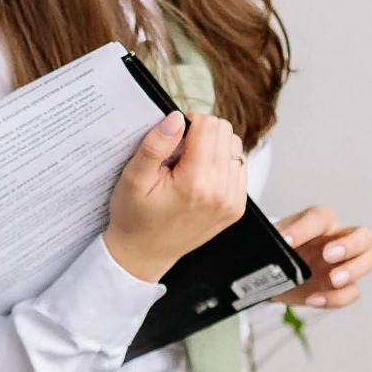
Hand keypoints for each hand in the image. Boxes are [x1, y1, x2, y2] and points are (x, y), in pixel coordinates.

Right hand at [104, 111, 249, 280]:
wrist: (145, 254)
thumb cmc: (135, 218)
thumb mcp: (133, 179)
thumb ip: (155, 145)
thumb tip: (175, 118)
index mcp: (195, 182)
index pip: (208, 125)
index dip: (188, 121)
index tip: (173, 135)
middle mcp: (221, 192)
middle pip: (225, 131)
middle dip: (202, 132)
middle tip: (179, 151)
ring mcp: (232, 201)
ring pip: (235, 146)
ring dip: (214, 146)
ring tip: (189, 164)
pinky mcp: (236, 207)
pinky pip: (239, 167)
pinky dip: (222, 163)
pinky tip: (201, 175)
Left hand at [276, 205, 371, 310]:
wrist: (273, 275)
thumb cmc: (277, 250)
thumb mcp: (269, 241)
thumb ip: (272, 239)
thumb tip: (272, 243)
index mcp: (321, 222)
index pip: (321, 217)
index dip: (305, 228)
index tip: (286, 241)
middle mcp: (339, 239)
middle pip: (364, 234)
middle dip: (350, 245)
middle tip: (328, 255)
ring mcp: (345, 263)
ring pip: (368, 260)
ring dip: (354, 270)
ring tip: (333, 280)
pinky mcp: (343, 287)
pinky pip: (352, 292)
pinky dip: (336, 298)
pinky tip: (314, 299)